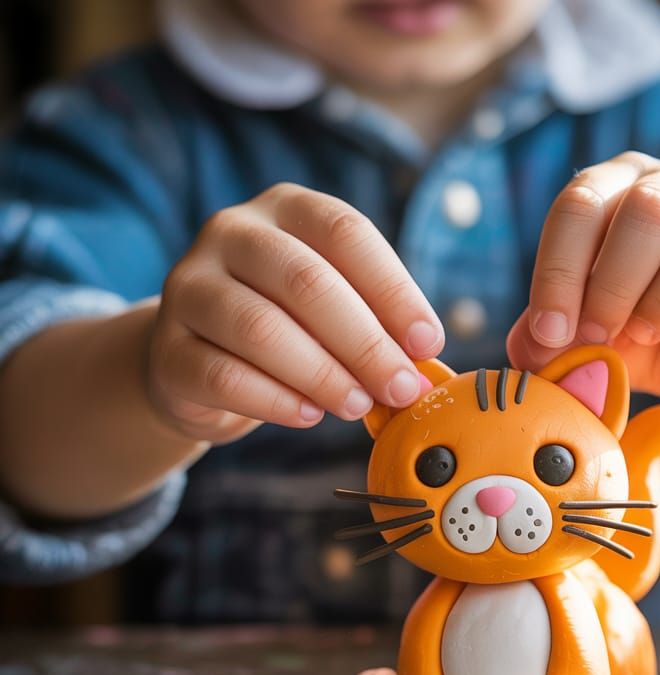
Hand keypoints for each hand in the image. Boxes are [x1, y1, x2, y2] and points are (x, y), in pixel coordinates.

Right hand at [146, 183, 442, 442]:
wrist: (201, 361)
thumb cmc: (290, 328)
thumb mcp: (335, 310)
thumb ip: (377, 328)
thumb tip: (423, 370)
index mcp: (286, 209)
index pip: (345, 232)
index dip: (393, 289)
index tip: (427, 343)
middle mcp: (231, 233)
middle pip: (306, 282)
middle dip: (366, 343)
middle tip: (402, 389)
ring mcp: (189, 286)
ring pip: (260, 329)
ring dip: (322, 374)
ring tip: (358, 406)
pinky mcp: (167, 348)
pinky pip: (223, 376)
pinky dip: (277, 401)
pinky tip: (310, 415)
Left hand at [506, 152, 659, 404]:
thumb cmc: (633, 328)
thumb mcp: (582, 332)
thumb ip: (549, 335)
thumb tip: (526, 349)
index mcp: (618, 188)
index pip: (581, 204)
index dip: (559, 273)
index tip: (551, 334)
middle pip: (646, 210)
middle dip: (613, 286)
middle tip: (600, 335)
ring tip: (647, 335)